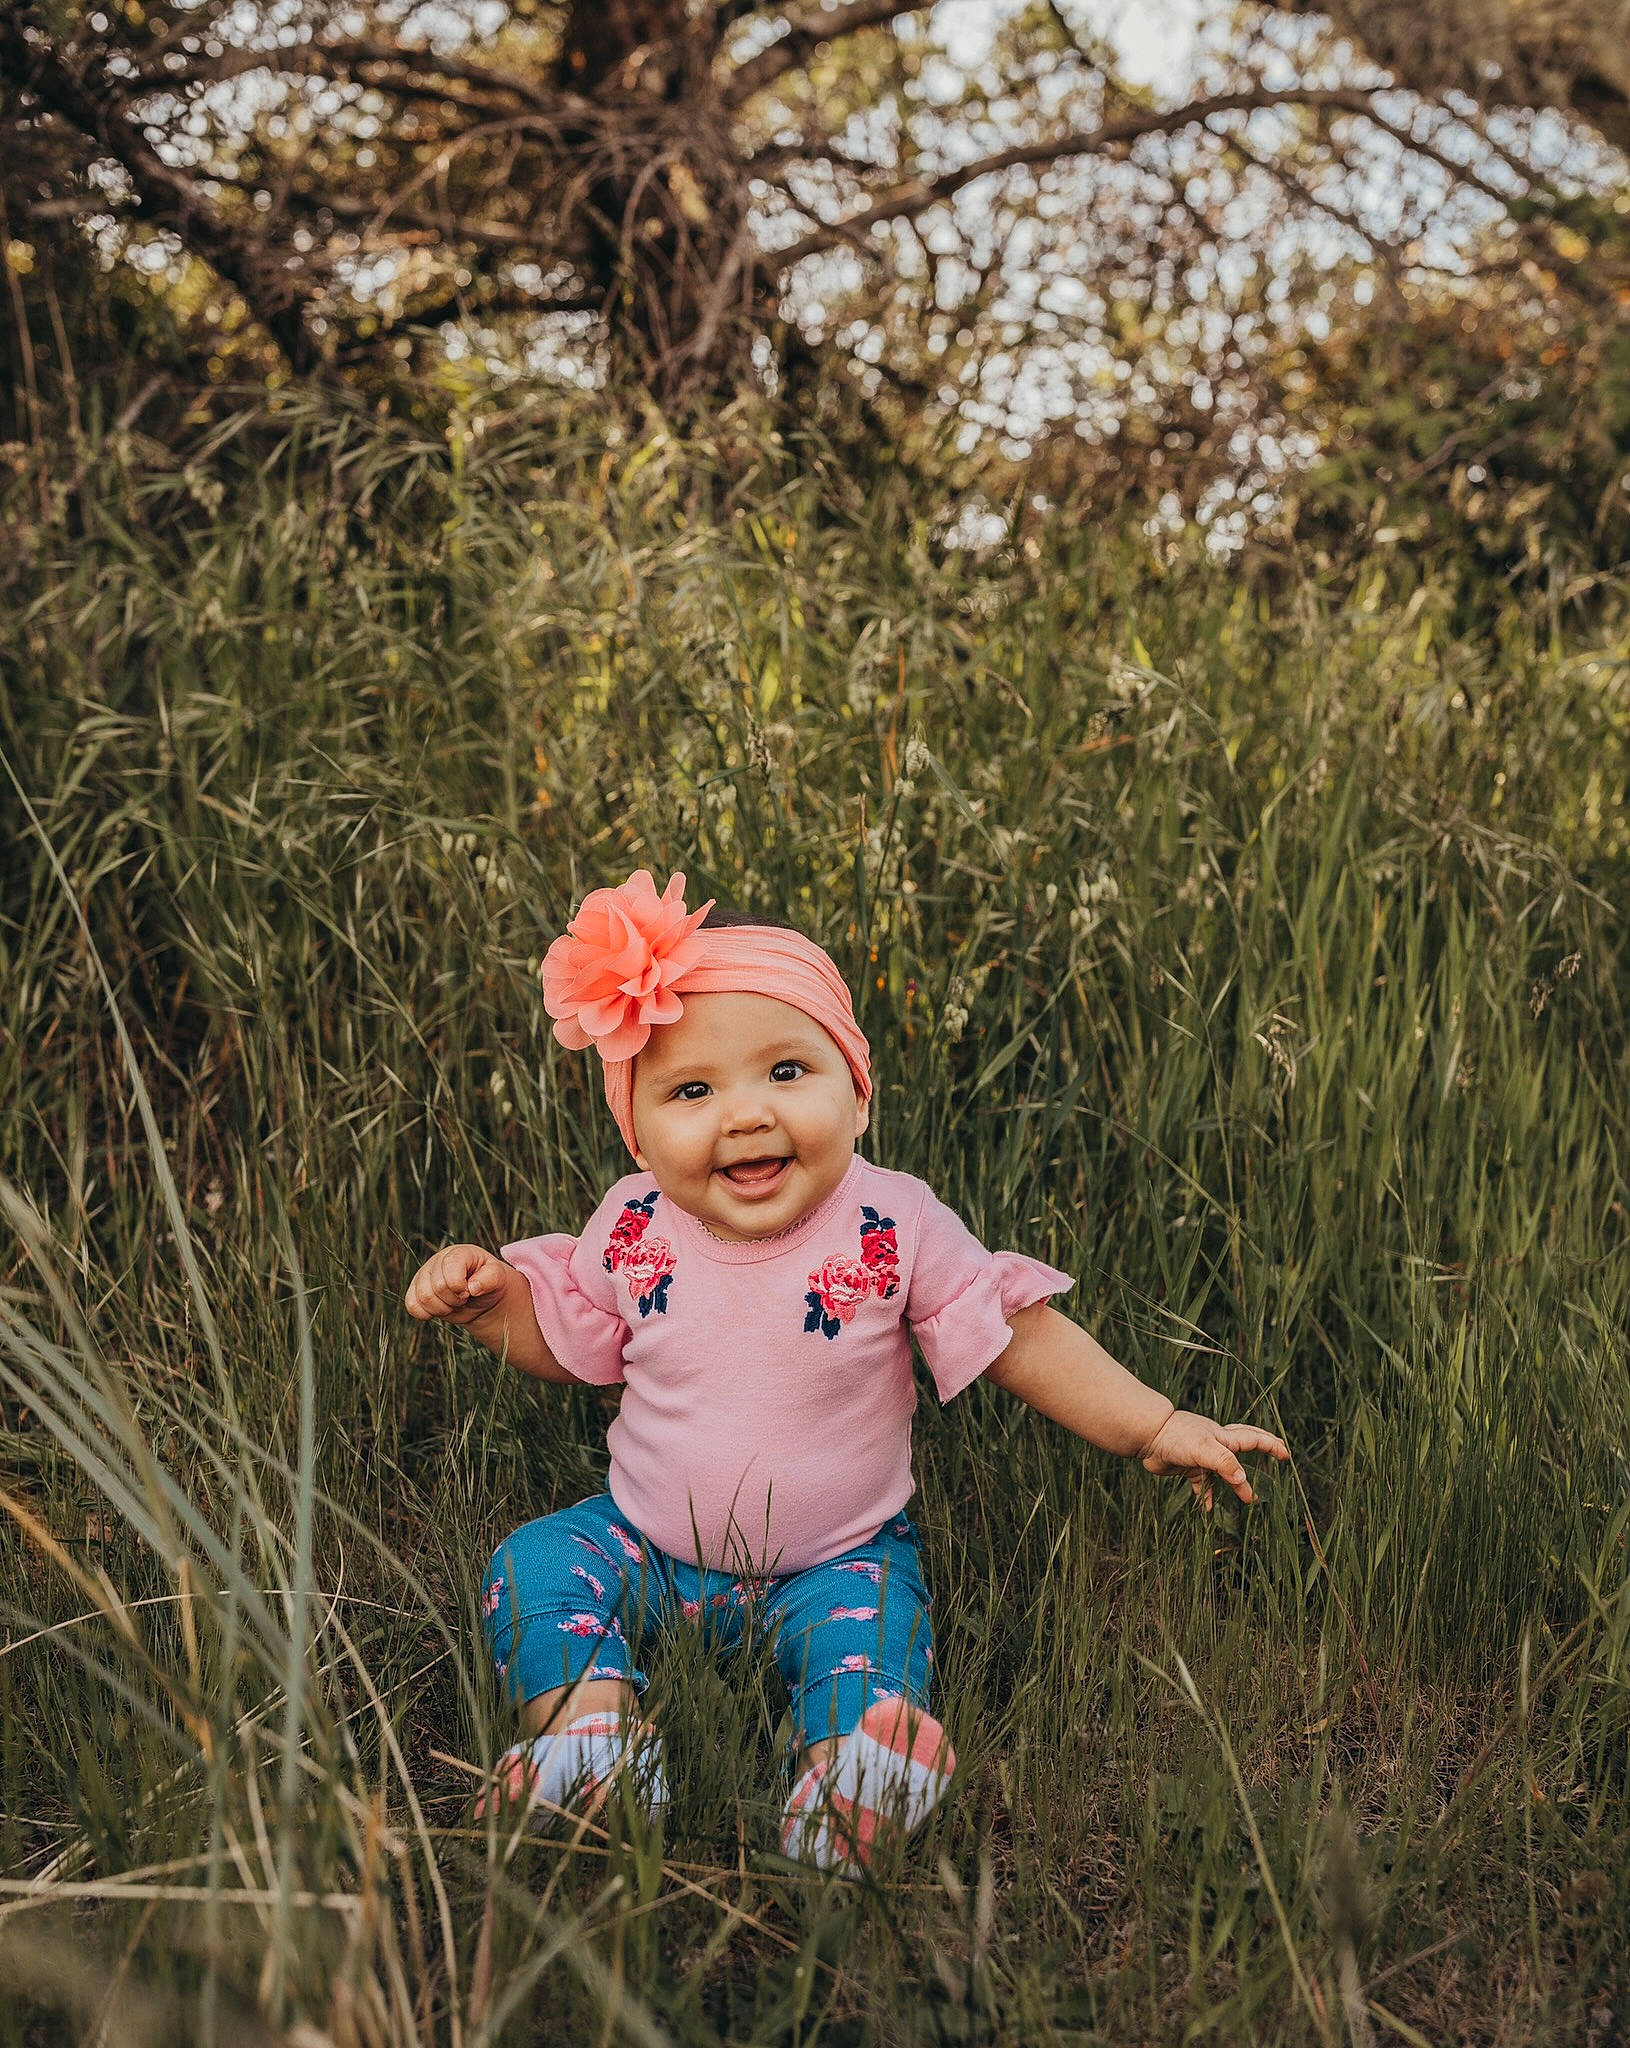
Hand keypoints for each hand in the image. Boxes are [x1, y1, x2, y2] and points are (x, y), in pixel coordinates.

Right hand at [404, 1243, 511, 1325]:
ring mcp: (423, 1275)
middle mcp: (437, 1260)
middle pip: (435, 1288)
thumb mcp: (498, 1279)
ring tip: (454, 1303)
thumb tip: (473, 1287)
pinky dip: (426, 1313)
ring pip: (423, 1299)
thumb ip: (490, 1278)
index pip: (449, 1269)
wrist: (480, 1297)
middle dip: (453, 1300)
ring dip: (442, 1308)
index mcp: (458, 1253)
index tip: (470, 1291)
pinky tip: (440, 1308)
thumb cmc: (489, 1283)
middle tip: (464, 1298)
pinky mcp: (414, 1290)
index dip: (460, 1287)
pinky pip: (411, 1306)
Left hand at [1139, 1410, 1289, 1509]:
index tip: (1286, 1455)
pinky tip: (1208, 1508)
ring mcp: (1202, 1456)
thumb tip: (1243, 1480)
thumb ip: (1225, 1463)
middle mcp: (1215, 1445)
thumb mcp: (1204, 1448)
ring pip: (1224, 1471)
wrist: (1147, 1436)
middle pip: (1243, 1450)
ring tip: (1248, 1500)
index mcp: (1223, 1437)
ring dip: (1236, 1484)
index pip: (1254, 1439)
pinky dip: (1207, 1495)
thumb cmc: (1176, 1437)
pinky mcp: (1188, 1467)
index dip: (1271, 1446)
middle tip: (1276, 1465)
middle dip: (1261, 1455)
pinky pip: (1202, 1483)